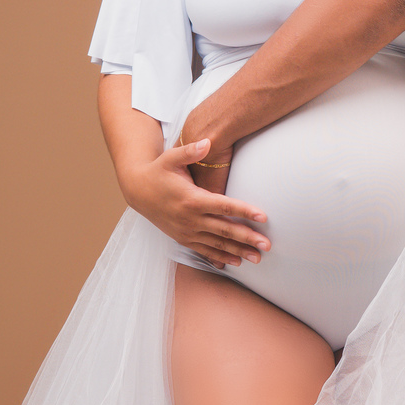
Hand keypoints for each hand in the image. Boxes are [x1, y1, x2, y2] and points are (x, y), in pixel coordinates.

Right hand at [121, 135, 268, 270]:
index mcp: (191, 199)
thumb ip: (190, 151)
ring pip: (217, 244)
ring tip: (258, 258)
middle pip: (224, 230)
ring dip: (238, 252)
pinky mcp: (183, 238)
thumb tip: (207, 142)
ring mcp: (186, 231)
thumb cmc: (158, 172)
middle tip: (267, 245)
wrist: (137, 191)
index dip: (244, 211)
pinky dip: (221, 257)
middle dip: (247, 238)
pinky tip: (236, 262)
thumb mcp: (170, 158)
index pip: (224, 206)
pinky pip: (205, 250)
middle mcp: (190, 218)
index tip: (263, 217)